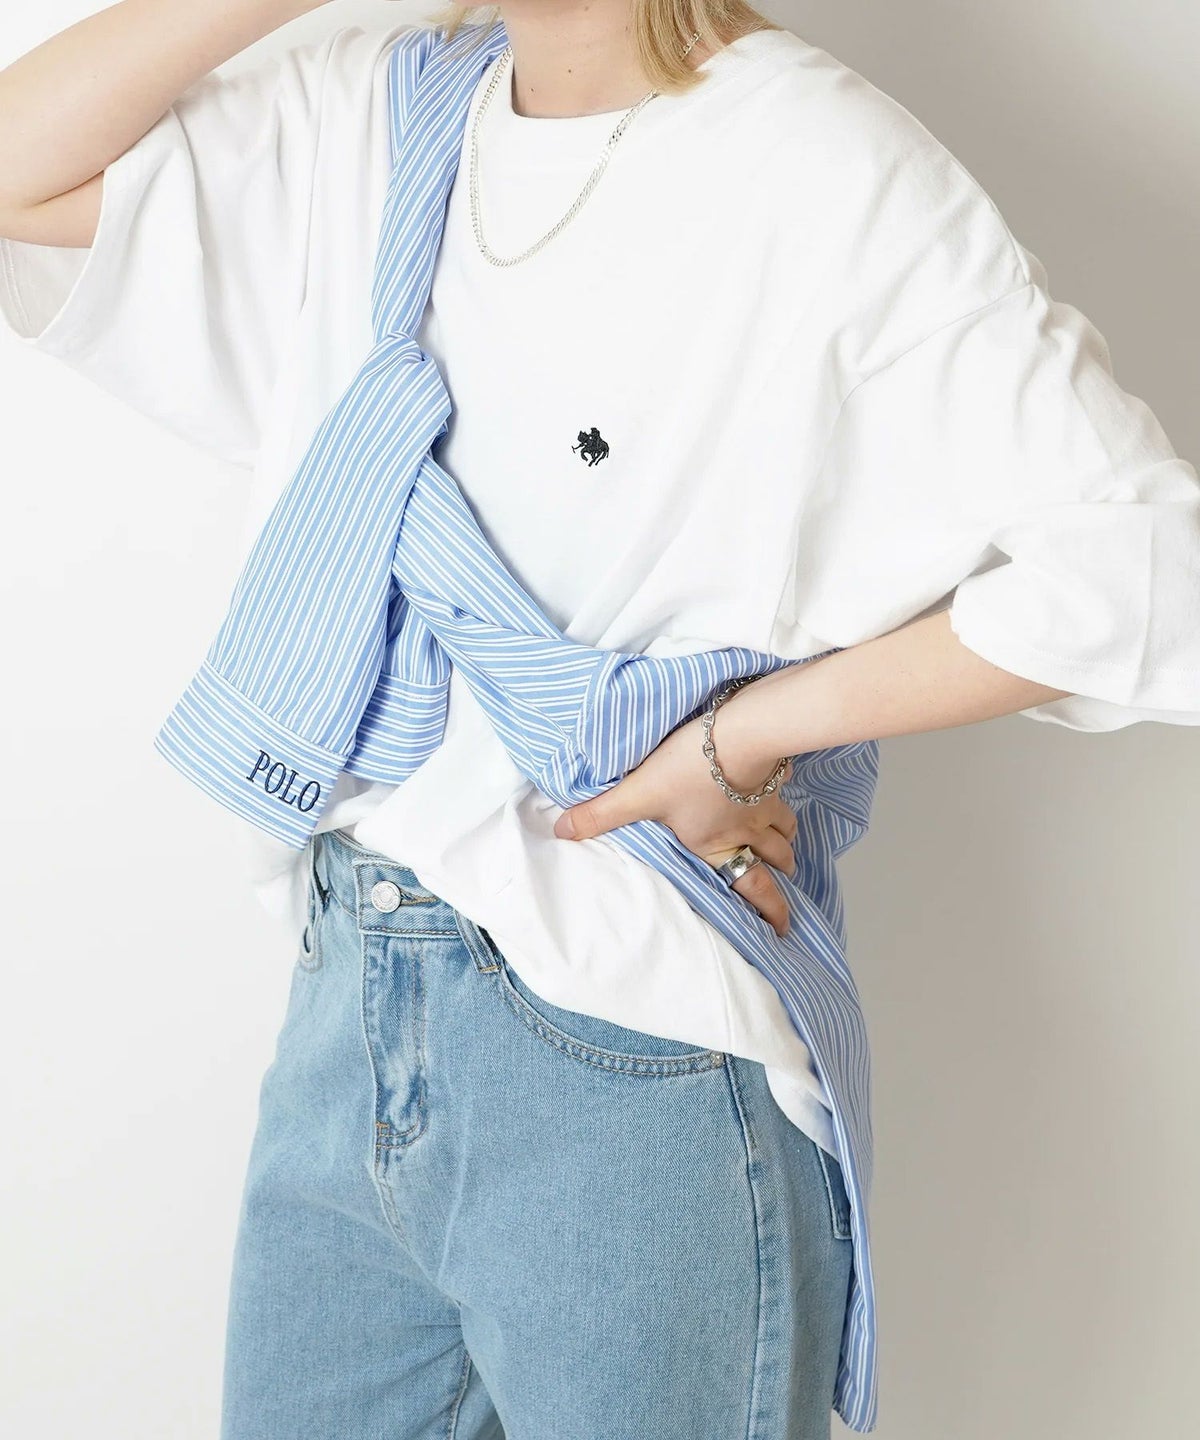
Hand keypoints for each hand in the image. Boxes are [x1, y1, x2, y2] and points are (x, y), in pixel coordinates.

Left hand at [553, 711, 797, 936]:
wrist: (738, 731)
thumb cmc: (689, 769)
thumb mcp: (638, 793)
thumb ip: (601, 813)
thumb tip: (562, 831)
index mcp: (715, 844)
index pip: (751, 886)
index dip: (771, 910)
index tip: (783, 927)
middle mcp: (746, 828)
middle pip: (774, 857)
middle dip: (782, 871)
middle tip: (788, 879)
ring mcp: (764, 801)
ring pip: (784, 827)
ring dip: (786, 839)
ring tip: (787, 844)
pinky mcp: (773, 771)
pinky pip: (784, 788)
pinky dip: (783, 794)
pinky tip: (778, 785)